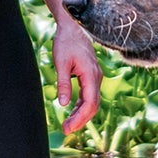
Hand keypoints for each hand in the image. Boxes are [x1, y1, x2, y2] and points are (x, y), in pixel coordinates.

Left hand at [53, 15, 102, 137]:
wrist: (73, 26)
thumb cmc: (66, 42)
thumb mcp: (61, 63)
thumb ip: (63, 83)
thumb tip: (63, 104)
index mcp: (91, 75)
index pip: (90, 103)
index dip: (79, 118)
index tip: (67, 127)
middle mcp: (96, 78)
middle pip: (93, 106)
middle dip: (80, 120)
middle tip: (66, 130)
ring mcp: (95, 77)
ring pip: (91, 101)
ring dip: (80, 114)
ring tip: (67, 124)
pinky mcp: (91, 76)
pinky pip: (89, 95)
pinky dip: (81, 105)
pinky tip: (72, 111)